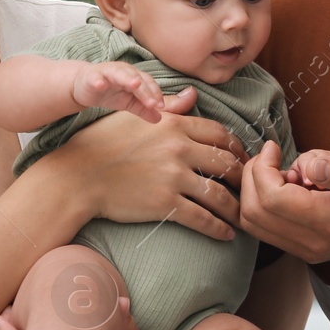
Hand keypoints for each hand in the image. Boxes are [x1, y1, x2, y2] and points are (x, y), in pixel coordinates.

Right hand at [51, 87, 248, 241]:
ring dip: (237, 207)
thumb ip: (168, 107)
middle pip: (226, 162)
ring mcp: (173, 177)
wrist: (77, 176)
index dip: (236, 147)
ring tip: (245, 216)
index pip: (219, 133)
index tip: (243, 158)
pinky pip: (202, 218)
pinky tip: (227, 235)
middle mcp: (179, 148)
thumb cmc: (101, 143)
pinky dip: (219, 228)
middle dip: (244, 177)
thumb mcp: (134, 115)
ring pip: (220, 193)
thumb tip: (193, 95)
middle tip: (251, 187)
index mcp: (173, 124)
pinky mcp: (166, 204)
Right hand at [71, 62, 164, 123]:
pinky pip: (95, 77)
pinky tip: (100, 85)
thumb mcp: (128, 103)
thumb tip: (159, 118)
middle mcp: (123, 71)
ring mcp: (107, 72)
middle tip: (152, 103)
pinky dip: (98, 80)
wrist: (85, 86)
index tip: (161, 106)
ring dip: (127, 78)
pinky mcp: (92, 76)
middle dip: (145, 90)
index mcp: (134, 76)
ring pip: (119, 73)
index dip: (155, 93)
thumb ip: (142, 109)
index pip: (148, 82)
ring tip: (135, 84)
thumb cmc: (110, 92)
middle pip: (136, 78)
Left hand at [240, 141, 329, 263]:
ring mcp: (307, 250)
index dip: (263, 168)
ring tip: (287, 171)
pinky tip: (293, 185)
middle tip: (274, 156)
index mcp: (329, 223)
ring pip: (254, 223)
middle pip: (253, 214)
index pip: (270, 199)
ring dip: (259, 190)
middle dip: (254, 178)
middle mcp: (313, 244)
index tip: (275, 147)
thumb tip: (310, 167)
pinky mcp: (305, 247)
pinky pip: (266, 226)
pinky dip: (267, 201)